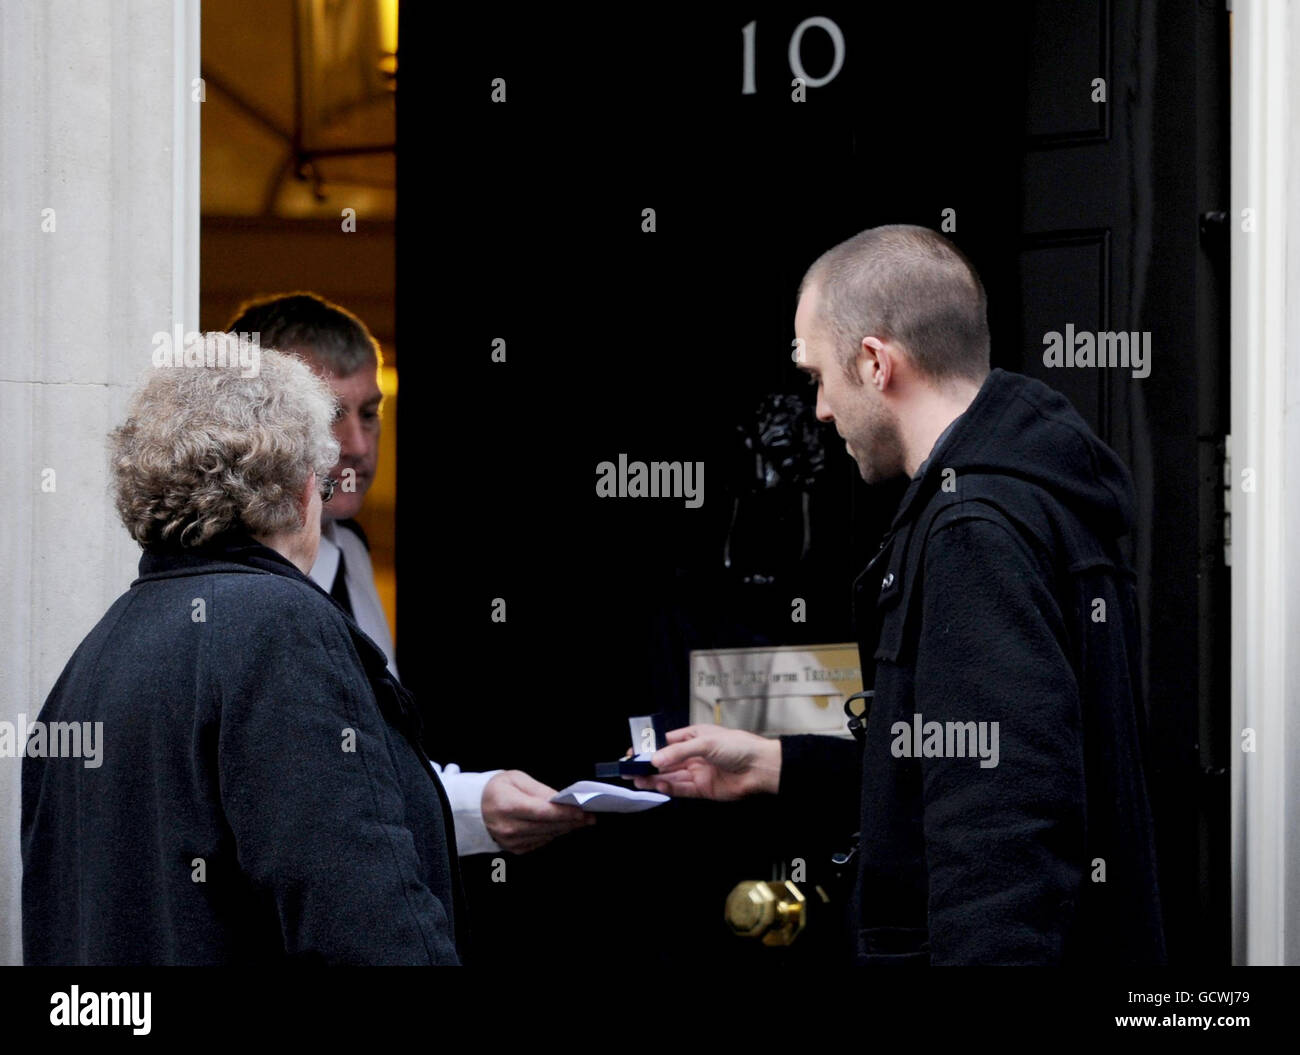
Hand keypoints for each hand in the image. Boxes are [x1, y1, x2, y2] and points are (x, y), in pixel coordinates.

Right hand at [481, 770, 594, 853]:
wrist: (474, 808)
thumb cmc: (496, 789)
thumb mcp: (516, 779)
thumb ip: (539, 790)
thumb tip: (560, 799)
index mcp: (507, 806)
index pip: (542, 812)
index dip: (565, 812)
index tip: (582, 810)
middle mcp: (508, 827)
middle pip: (548, 826)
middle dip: (571, 821)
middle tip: (590, 816)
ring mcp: (510, 841)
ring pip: (547, 836)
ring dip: (566, 828)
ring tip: (581, 821)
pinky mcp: (514, 849)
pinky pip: (540, 842)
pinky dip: (553, 834)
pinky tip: (562, 826)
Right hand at [632, 725, 780, 800]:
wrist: (760, 767)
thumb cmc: (739, 746)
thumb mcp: (705, 742)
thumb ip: (679, 752)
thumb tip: (656, 760)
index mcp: (694, 736)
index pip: (666, 742)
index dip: (650, 747)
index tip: (634, 753)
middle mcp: (694, 754)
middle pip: (666, 761)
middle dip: (648, 765)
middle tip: (630, 770)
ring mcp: (698, 772)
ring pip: (670, 776)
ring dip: (654, 778)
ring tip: (637, 779)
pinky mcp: (702, 788)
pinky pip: (681, 789)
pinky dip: (668, 788)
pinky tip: (657, 786)